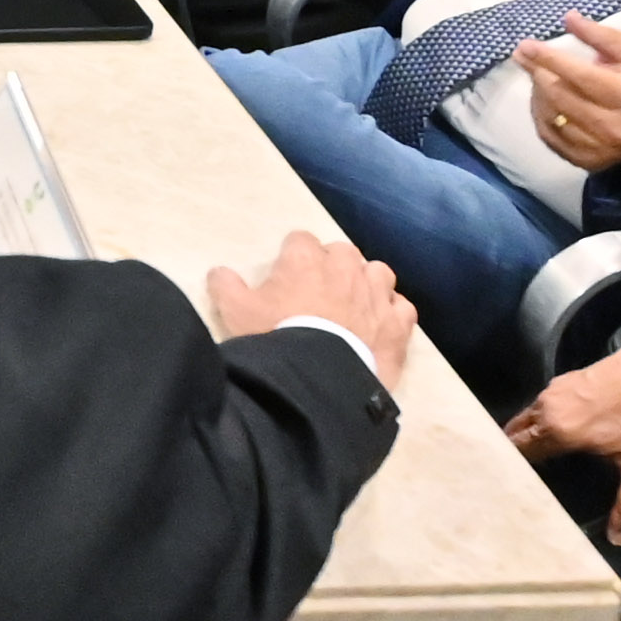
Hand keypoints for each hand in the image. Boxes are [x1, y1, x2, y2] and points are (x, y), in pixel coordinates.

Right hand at [206, 229, 418, 390]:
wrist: (316, 379)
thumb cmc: (275, 338)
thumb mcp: (236, 312)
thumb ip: (226, 286)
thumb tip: (219, 272)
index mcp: (306, 258)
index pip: (300, 241)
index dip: (292, 261)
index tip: (287, 281)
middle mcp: (346, 266)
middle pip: (342, 253)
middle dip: (332, 269)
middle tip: (318, 298)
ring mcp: (377, 292)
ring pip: (377, 274)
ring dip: (367, 286)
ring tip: (354, 310)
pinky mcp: (398, 322)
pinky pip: (401, 307)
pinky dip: (392, 314)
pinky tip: (380, 328)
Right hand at [504, 327, 620, 543]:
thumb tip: (618, 541)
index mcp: (556, 428)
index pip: (516, 452)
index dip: (512, 471)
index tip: (510, 488)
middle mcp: (548, 405)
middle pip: (516, 432)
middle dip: (513, 455)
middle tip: (518, 479)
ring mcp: (558, 386)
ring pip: (530, 416)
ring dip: (528, 435)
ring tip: (535, 460)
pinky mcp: (571, 375)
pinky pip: (545, 404)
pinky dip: (543, 420)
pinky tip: (560, 434)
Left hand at [515, 13, 620, 173]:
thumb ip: (601, 36)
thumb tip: (568, 18)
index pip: (582, 76)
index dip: (551, 59)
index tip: (527, 45)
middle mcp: (614, 126)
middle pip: (561, 96)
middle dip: (537, 72)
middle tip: (523, 55)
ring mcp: (598, 148)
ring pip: (551, 116)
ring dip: (537, 92)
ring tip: (536, 75)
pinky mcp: (585, 162)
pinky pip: (549, 136)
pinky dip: (539, 115)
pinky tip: (540, 99)